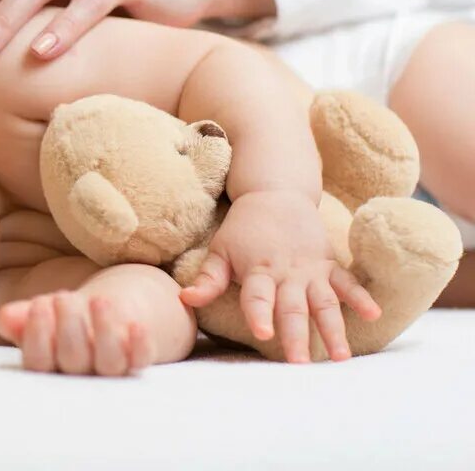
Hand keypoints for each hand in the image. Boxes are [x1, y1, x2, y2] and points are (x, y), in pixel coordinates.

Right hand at [0, 291, 153, 375]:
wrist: (105, 313)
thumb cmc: (63, 316)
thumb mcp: (40, 313)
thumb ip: (19, 317)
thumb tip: (6, 318)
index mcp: (50, 365)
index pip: (38, 362)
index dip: (38, 336)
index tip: (40, 304)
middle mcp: (80, 374)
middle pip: (73, 360)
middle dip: (68, 326)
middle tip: (63, 296)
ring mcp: (111, 369)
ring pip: (109, 362)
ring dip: (103, 330)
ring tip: (97, 300)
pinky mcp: (138, 359)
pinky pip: (142, 359)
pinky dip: (141, 344)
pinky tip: (135, 325)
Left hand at [179, 190, 381, 362]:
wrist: (275, 193)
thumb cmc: (242, 228)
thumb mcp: (220, 250)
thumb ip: (207, 279)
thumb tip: (183, 300)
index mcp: (258, 270)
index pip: (257, 297)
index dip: (260, 314)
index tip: (264, 334)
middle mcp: (286, 273)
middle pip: (292, 307)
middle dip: (297, 335)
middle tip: (301, 363)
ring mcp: (311, 269)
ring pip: (324, 303)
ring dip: (334, 329)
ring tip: (342, 357)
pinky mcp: (329, 263)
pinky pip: (347, 282)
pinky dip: (361, 297)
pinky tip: (373, 314)